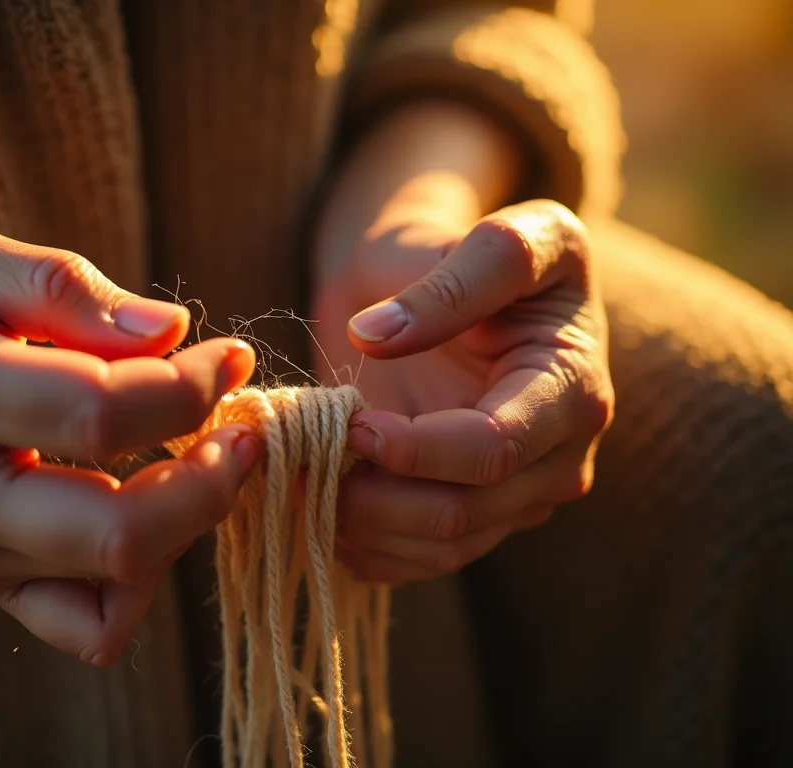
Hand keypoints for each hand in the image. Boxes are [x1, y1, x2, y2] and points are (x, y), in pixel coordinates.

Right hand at [0, 229, 260, 663]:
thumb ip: (72, 292)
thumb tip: (173, 333)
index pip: (104, 414)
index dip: (194, 387)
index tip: (230, 356)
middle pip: (120, 532)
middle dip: (215, 480)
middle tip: (243, 428)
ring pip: (118, 583)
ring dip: (189, 523)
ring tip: (200, 458)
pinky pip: (90, 625)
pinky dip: (144, 581)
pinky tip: (153, 515)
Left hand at [312, 194, 613, 583]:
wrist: (457, 286)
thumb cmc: (474, 250)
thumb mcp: (488, 236)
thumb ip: (448, 282)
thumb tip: (377, 337)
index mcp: (571, 388)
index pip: (492, 449)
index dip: (412, 449)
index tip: (350, 422)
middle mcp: (558, 457)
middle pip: (462, 512)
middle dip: (373, 495)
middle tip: (302, 458)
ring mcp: (520, 496)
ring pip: (439, 548)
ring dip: (360, 525)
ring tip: (301, 477)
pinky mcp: (481, 517)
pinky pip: (423, 560)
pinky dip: (366, 546)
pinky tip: (322, 506)